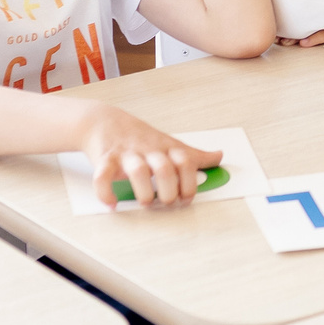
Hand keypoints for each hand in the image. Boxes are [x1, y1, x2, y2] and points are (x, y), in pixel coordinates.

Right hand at [79, 105, 219, 206]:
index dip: (190, 182)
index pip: (186, 161)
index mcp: (166, 148)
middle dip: (169, 190)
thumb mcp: (169, 143)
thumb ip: (193, 154)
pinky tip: (112, 203)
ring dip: (144, 192)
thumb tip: (219, 157)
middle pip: (164, 168)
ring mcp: (126, 154)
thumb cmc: (140, 137)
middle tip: (166, 202)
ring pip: (138, 171)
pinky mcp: (104, 159)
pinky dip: (106, 192)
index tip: (186, 198)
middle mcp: (148, 150)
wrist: (104, 121)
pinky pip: (103, 176)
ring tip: (145, 202)